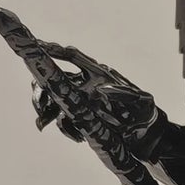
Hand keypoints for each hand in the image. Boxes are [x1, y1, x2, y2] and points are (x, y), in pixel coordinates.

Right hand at [45, 44, 159, 144]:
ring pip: (54, 100)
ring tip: (42, 124)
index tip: (38, 47)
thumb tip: (103, 89)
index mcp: (98, 74)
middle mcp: (86, 84)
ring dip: (46, 111)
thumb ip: (124, 94)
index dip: (55, 51)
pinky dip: (65, 128)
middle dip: (41, 90)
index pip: (72, 57)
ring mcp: (82, 100)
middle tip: (39, 106)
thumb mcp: (140, 101)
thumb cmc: (143, 112)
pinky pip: (64, 120)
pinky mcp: (81, 117)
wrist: (146, 133)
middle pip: (54, 78)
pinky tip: (78, 138)